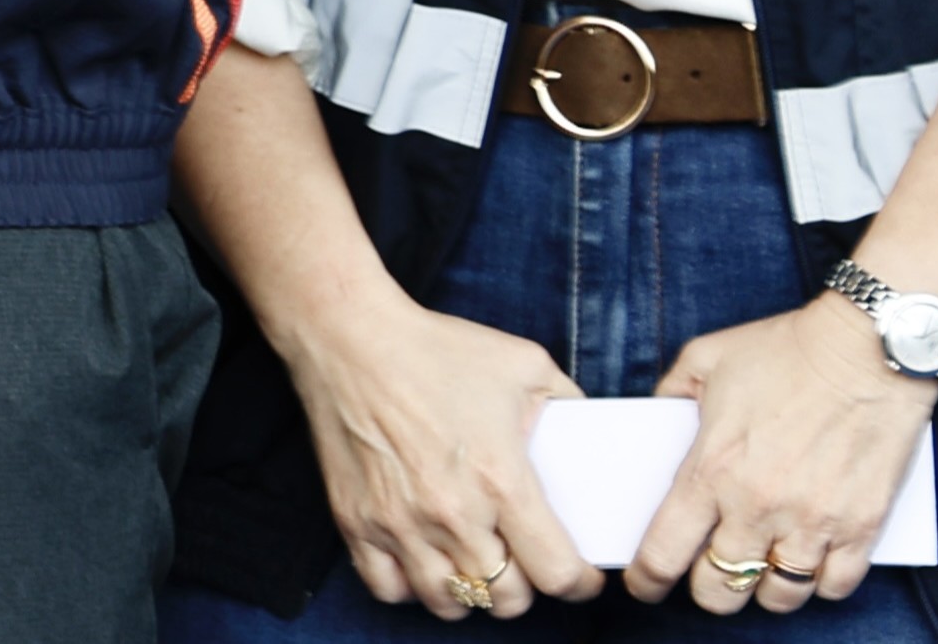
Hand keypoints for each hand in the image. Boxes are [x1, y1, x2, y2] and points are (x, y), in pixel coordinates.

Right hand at [280, 292, 597, 618]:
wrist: (347, 336)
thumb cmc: (435, 348)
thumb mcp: (525, 365)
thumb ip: (568, 406)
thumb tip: (589, 438)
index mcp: (500, 480)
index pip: (556, 573)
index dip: (579, 582)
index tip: (580, 575)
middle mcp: (452, 513)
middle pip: (506, 600)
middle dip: (527, 589)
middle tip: (526, 564)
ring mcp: (399, 522)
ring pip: (450, 602)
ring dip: (472, 591)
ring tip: (476, 564)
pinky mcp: (356, 521)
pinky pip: (389, 588)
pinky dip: (413, 586)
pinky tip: (425, 560)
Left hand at [633, 299, 931, 613]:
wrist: (867, 347)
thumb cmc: (784, 348)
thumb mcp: (704, 358)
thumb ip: (670, 394)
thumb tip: (656, 421)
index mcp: (711, 469)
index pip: (664, 552)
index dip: (647, 579)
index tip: (645, 585)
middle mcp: (758, 506)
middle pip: (720, 588)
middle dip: (708, 591)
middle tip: (708, 576)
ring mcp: (813, 521)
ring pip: (779, 597)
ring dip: (764, 591)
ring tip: (760, 572)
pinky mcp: (862, 525)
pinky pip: (835, 586)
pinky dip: (819, 585)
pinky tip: (809, 566)